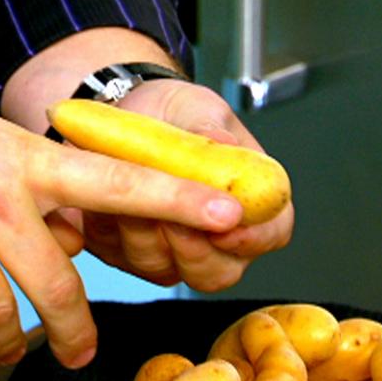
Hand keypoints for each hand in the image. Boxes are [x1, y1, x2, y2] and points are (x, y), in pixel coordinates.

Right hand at [0, 75, 242, 366]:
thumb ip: (41, 191)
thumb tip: (74, 238)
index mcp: (25, 162)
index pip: (118, 184)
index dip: (178, 201)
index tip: (227, 215)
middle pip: (60, 287)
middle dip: (74, 332)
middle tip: (78, 351)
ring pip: (1, 318)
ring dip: (6, 343)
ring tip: (4, 346)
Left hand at [77, 79, 294, 291]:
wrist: (124, 112)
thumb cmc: (172, 114)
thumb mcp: (196, 108)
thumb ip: (211, 131)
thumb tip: (224, 146)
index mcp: (249, 200)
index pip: (271, 233)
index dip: (254, 236)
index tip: (228, 222)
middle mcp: (216, 236)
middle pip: (220, 272)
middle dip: (194, 250)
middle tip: (172, 216)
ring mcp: (173, 252)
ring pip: (167, 270)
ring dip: (147, 236)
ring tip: (133, 197)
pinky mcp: (131, 255)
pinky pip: (124, 260)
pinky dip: (115, 233)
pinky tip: (109, 203)